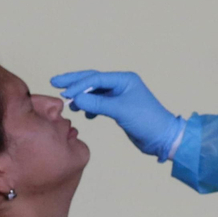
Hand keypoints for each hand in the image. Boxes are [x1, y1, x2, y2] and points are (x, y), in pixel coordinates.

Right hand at [50, 70, 183, 160]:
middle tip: (55, 82)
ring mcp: (120, 96)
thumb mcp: (120, 111)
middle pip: (92, 80)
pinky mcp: (119, 108)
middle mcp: (121, 85)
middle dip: (74, 82)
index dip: (78, 85)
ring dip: (81, 97)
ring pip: (94, 93)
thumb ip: (97, 104)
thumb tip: (75, 98)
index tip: (64, 93)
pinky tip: (85, 113)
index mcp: (124, 80)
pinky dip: (90, 107)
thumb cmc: (147, 121)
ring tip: (69, 104)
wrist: (162, 138)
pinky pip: (99, 103)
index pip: (95, 79)